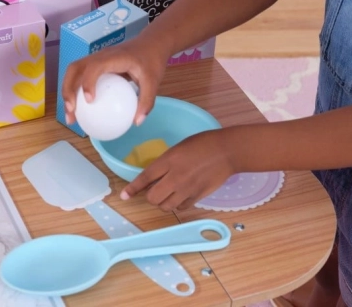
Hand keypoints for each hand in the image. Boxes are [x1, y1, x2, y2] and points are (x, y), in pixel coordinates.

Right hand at [61, 36, 168, 125]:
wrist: (152, 43)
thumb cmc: (152, 59)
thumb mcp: (154, 80)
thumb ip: (146, 101)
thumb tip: (137, 122)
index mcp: (115, 57)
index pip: (95, 66)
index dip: (88, 82)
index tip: (89, 101)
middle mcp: (101, 55)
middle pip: (75, 67)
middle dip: (68, 89)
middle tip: (71, 111)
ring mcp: (97, 58)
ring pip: (74, 71)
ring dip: (67, 91)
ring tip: (71, 115)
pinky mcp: (96, 64)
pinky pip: (81, 75)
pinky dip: (75, 91)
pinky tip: (81, 110)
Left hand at [120, 129, 234, 211]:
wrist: (227, 151)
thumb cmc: (203, 143)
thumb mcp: (180, 147)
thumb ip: (167, 161)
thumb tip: (156, 175)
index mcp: (169, 160)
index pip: (145, 177)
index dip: (133, 188)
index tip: (124, 196)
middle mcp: (175, 177)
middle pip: (153, 197)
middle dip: (150, 195)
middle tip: (154, 189)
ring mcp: (187, 189)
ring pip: (165, 206)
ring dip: (163, 202)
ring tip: (167, 193)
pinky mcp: (197, 197)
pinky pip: (180, 208)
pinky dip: (177, 205)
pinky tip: (180, 197)